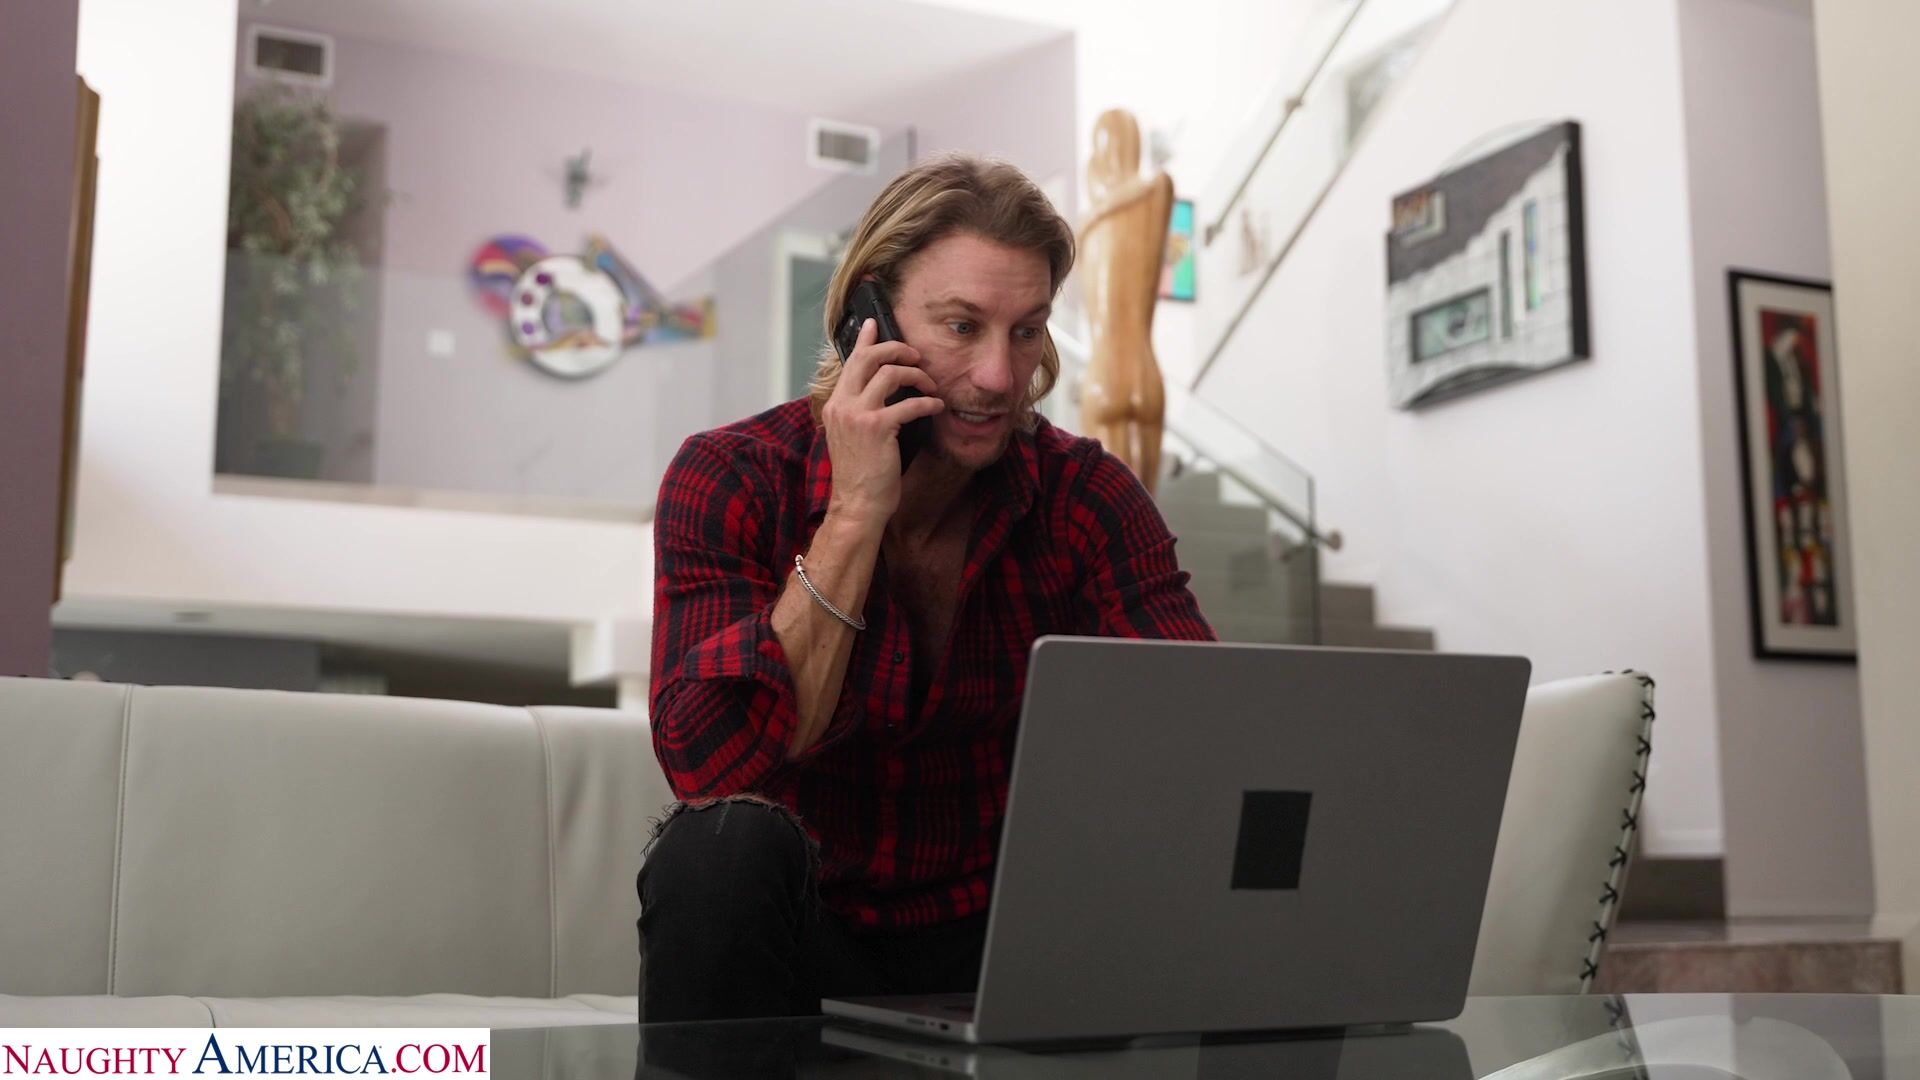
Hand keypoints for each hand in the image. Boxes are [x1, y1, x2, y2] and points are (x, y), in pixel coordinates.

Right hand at [820, 317, 944, 525]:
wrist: (857, 505)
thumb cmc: (861, 476)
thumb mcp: (853, 438)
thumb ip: (860, 412)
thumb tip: (885, 393)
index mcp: (835, 406)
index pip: (850, 363)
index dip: (865, 340)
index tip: (874, 324)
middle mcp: (842, 405)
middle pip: (868, 358)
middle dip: (896, 349)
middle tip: (915, 355)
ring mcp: (858, 415)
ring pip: (890, 373)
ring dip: (917, 375)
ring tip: (930, 385)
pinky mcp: (877, 428)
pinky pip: (910, 403)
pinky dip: (928, 402)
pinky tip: (937, 407)